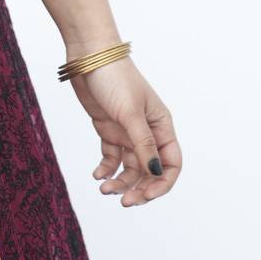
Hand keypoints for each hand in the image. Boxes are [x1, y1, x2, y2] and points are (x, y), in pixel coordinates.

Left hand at [70, 57, 182, 205]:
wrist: (89, 57)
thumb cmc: (115, 78)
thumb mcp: (130, 113)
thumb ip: (143, 144)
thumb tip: (156, 173)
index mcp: (162, 126)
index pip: (171, 164)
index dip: (162, 184)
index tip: (145, 196)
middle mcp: (147, 132)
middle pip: (150, 171)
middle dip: (139, 188)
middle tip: (123, 201)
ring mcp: (128, 132)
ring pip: (130, 167)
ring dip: (120, 182)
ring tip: (104, 189)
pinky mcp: (109, 129)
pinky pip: (112, 157)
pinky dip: (106, 169)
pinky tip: (97, 175)